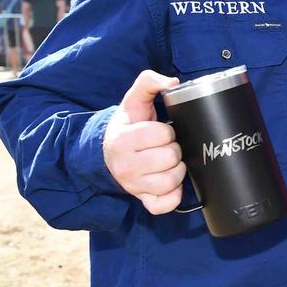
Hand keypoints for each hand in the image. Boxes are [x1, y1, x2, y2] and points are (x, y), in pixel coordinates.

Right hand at [102, 70, 185, 213]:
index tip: (160, 131)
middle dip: (174, 149)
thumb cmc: (128, 126)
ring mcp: (134, 187)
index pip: (163, 135)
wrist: (109, 153)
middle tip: (165, 147)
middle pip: (171, 158)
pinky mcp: (143, 202)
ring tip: (168, 162)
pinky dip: (174, 195)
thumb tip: (172, 81)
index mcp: (123, 140)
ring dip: (177, 171)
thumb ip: (149, 82)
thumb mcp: (133, 100)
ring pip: (172, 181)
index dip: (167, 131)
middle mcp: (125, 166)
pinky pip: (167, 205)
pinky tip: (169, 183)